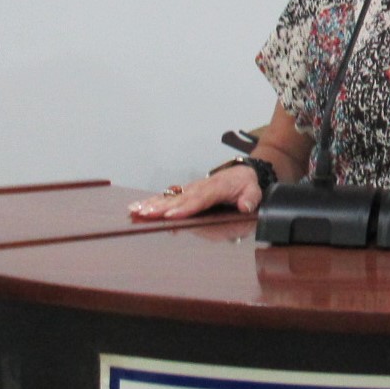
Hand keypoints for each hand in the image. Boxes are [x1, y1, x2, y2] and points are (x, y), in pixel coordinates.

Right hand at [128, 165, 263, 220]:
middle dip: (161, 207)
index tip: (170, 215)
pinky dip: (151, 202)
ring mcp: (191, 189)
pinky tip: (136, 208)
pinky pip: (167, 197)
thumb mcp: (255, 191)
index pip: (199, 199)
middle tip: (144, 214)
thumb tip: (245, 206)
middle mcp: (200, 187)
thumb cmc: (246, 184)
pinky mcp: (185, 192)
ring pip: (169, 197)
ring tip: (135, 210)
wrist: (242, 173)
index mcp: (216, 189)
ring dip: (151, 204)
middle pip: (178, 199)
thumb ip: (251, 199)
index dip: (185, 208)